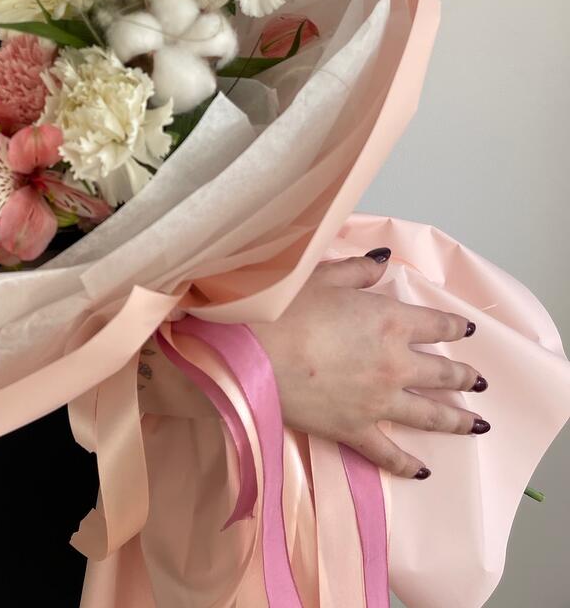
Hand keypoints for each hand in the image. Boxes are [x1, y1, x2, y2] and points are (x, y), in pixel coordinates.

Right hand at [246, 250, 486, 479]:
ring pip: (430, 415)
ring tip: (476, 423)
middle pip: (442, 373)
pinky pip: (389, 454)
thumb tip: (384, 259)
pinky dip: (407, 465)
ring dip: (457, 419)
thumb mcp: (322, 276)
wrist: (252, 353)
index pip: (437, 325)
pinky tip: (422, 472)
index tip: (466, 331)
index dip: (455, 327)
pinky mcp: (356, 430)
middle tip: (479, 381)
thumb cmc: (284, 308)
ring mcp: (379, 402)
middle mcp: (396, 364)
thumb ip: (358, 270)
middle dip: (464, 376)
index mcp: (391, 321)